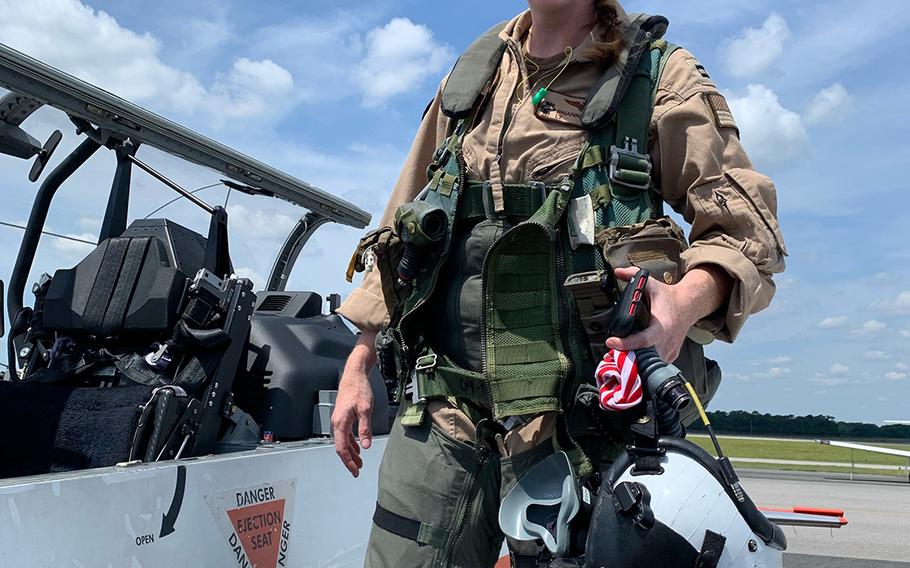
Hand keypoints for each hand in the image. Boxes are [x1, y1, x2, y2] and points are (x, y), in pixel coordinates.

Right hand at [332, 331, 376, 476]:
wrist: (354, 375)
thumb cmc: (359, 389)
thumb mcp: (366, 409)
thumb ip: (365, 428)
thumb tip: (366, 445)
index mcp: (340, 423)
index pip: (342, 448)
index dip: (348, 461)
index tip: (355, 470)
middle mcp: (337, 422)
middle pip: (341, 447)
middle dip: (350, 460)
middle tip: (357, 470)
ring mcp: (339, 419)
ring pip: (343, 441)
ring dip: (351, 452)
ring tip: (359, 461)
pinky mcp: (343, 416)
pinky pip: (345, 434)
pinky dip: (351, 442)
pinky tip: (358, 446)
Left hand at [605, 265, 730, 361]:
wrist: (689, 306)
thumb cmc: (670, 298)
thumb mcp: (653, 284)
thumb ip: (634, 275)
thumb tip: (618, 271)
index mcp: (662, 325)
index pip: (644, 339)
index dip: (627, 343)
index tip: (611, 342)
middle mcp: (667, 340)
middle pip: (645, 356)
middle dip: (627, 357)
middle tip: (611, 352)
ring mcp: (670, 350)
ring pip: (650, 363)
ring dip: (634, 361)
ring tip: (618, 356)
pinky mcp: (670, 355)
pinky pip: (656, 363)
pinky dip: (644, 362)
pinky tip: (633, 357)